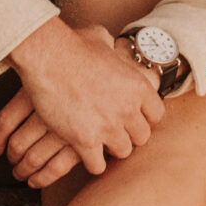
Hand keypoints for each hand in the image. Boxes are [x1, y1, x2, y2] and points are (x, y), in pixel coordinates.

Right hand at [0, 17, 162, 179]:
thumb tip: (111, 45)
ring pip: (122, 152)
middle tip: (116, 131)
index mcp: (137, 86)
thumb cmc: (73, 44)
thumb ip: (112, 49)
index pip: (156, 114)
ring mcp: (108, 127)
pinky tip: (86, 154)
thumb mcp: (102, 40)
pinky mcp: (85, 141)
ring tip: (101, 143)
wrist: (48, 57)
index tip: (133, 117)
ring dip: (112, 148)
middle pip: (142, 137)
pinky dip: (92, 162)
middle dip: (129, 134)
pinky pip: (98, 166)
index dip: (144, 117)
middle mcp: (128, 109)